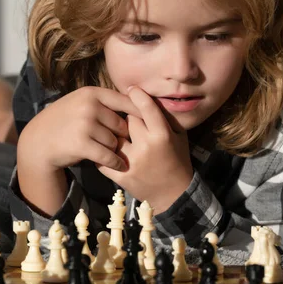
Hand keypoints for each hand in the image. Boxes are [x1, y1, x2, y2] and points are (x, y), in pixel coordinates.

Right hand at [17, 86, 141, 172]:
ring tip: (102, 150)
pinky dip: (115, 162)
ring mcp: (84, 124)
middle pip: (121, 124)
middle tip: (114, 143)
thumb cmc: (64, 121)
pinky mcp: (81, 144)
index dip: (139, 113)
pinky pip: (109, 155)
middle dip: (120, 136)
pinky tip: (118, 165)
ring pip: (115, 141)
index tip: (149, 122)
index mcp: (91, 93)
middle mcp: (88, 106)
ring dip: (113, 149)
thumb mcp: (80, 102)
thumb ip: (103, 101)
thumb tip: (136, 99)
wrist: (39, 141)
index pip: (125, 101)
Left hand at [98, 86, 193, 213]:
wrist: (172, 194)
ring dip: (115, 134)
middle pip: (126, 119)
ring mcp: (131, 162)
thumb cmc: (177, 160)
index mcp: (161, 135)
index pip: (145, 107)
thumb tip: (149, 97)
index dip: (137, 95)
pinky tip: (107, 148)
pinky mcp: (121, 175)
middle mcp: (145, 147)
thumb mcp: (179, 136)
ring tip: (118, 135)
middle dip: (127, 118)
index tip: (132, 89)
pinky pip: (104, 155)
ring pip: (113, 136)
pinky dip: (103, 151)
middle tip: (130, 121)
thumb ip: (166, 117)